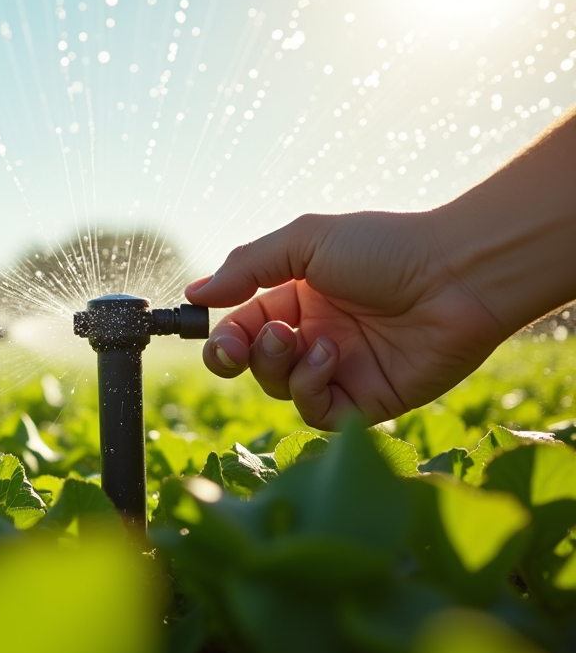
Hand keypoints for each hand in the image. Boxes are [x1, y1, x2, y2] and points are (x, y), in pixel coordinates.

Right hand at [184, 211, 505, 429]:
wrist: (456, 275)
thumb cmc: (385, 247)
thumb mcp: (305, 242)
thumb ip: (247, 266)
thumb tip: (196, 293)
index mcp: (297, 299)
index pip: (240, 326)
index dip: (220, 332)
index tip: (204, 327)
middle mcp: (313, 336)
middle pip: (251, 363)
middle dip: (234, 356)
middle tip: (241, 345)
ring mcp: (339, 369)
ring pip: (278, 388)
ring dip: (276, 365)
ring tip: (302, 339)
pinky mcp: (365, 399)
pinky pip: (316, 411)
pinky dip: (308, 386)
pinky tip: (328, 356)